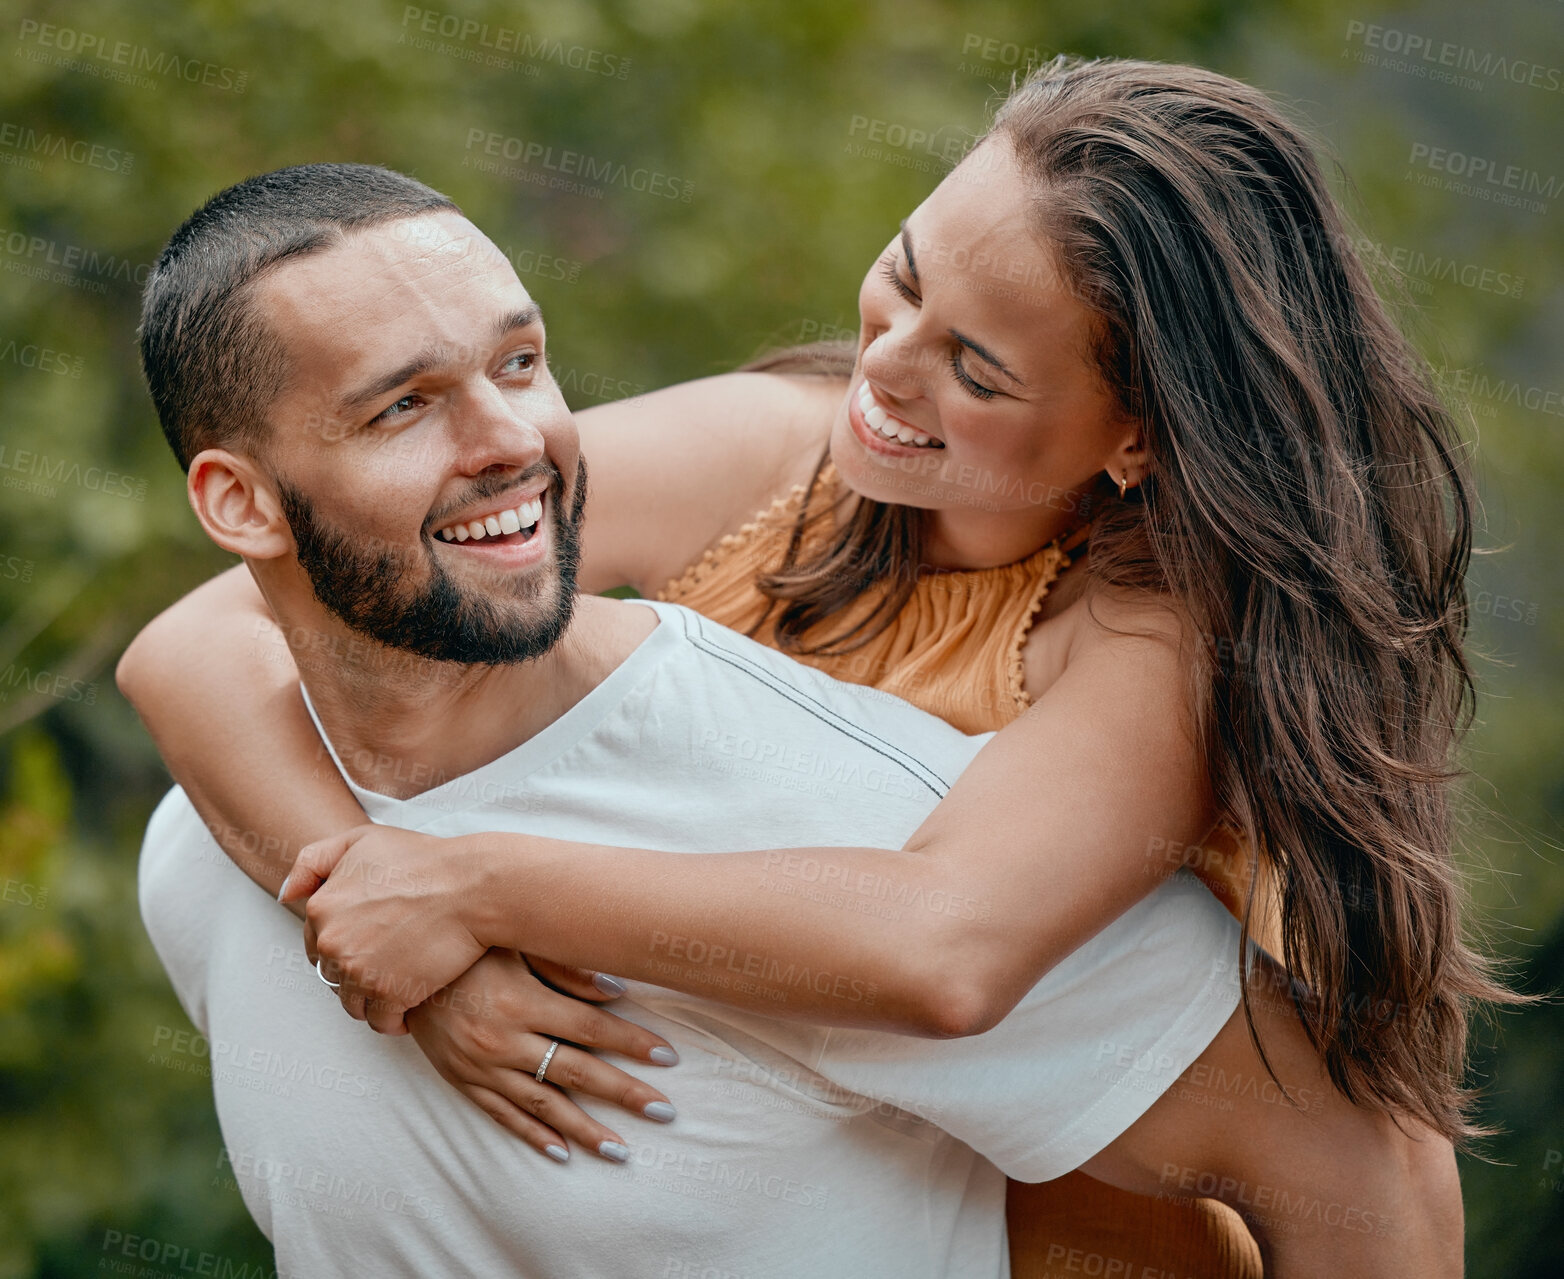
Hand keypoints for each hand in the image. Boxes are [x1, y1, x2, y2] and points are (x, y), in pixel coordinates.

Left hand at [281, 823, 486, 1031]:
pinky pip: (381, 1022)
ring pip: (353, 1003)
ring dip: (372, 999)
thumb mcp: (361, 840)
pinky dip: (395, 1019)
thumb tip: (285, 895)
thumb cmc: (423, 860)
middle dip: (356, 972)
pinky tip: (412, 1005)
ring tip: (399, 985)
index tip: (369, 941)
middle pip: (332, 976)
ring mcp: (360, 973)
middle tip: (389, 961)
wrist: (471, 886)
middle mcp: (332, 944)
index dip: (343, 943)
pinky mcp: (391, 995)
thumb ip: (313, 861)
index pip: (314, 943)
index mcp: (321, 908)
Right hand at [407, 950, 679, 1163]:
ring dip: (585, 1130)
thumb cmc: (464, 947)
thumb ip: (564, 967)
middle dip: (624, 1093)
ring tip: (621, 1150)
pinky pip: (503, 1116)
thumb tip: (616, 991)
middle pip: (576, 1073)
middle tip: (665, 1111)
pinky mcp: (463, 1082)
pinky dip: (533, 1136)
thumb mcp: (513, 943)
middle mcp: (503, 1041)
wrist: (395, 969)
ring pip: (543, 1106)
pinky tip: (561, 1153)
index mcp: (521, 1002)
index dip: (632, 1043)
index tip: (668, 1056)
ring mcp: (482, 1068)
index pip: (590, 1029)